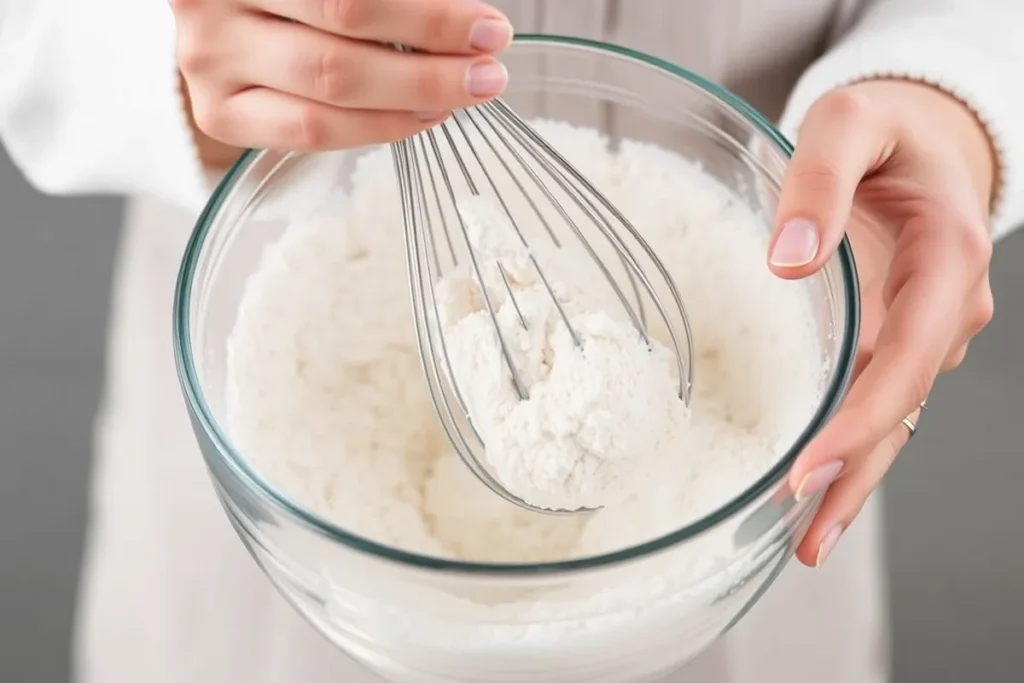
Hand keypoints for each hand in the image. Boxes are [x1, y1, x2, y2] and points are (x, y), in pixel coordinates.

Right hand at [171, 0, 511, 151]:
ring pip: (328, 98)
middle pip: (341, 47)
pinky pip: (310, 134)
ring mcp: (208, 64)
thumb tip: (463, 23)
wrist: (224, 9)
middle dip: (429, 65)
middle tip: (488, 69)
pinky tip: (421, 116)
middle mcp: (212, 7)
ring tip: (464, 94)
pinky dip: (376, 128)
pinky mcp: (219, 114)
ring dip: (411, 100)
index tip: (487, 27)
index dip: (428, 17)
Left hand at [768, 80, 996, 566]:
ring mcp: (924, 330)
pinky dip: (851, 447)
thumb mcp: (848, 123)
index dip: (863, 420)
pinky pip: (879, 400)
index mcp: (946, 259)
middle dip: (856, 476)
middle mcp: (944, 309)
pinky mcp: (898, 336)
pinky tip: (818, 487)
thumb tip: (790, 263)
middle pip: (903, 407)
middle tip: (806, 537)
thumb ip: (820, 179)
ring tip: (807, 540)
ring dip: (853, 478)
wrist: (922, 133)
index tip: (811, 467)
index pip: (908, 357)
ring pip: (895, 416)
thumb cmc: (885, 128)